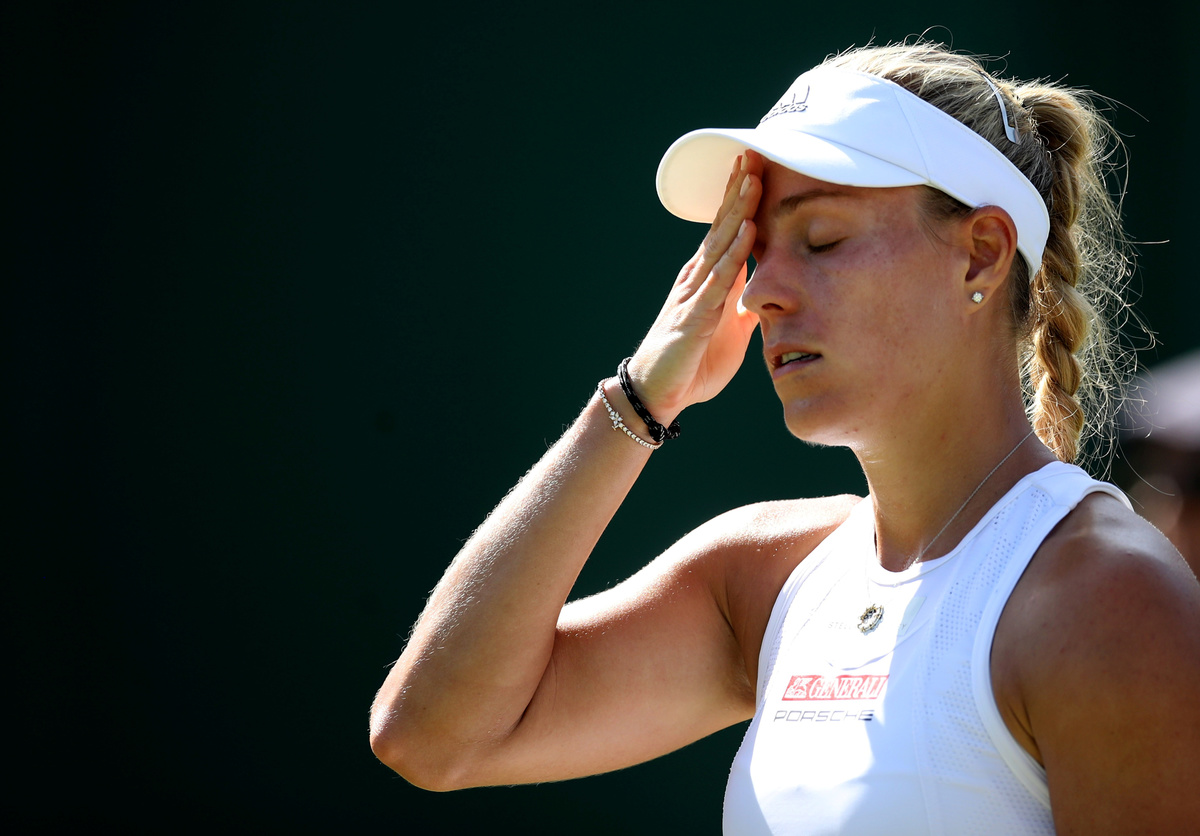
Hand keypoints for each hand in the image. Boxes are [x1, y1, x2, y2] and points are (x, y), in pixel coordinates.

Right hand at [627, 151, 761, 421]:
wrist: (657, 393)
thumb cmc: (691, 365)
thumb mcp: (729, 333)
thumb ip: (743, 309)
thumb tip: (764, 296)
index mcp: (707, 280)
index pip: (727, 231)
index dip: (741, 200)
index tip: (757, 168)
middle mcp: (698, 277)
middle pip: (722, 225)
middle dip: (738, 189)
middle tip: (754, 151)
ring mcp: (695, 292)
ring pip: (721, 242)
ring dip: (738, 209)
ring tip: (754, 177)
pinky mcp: (696, 314)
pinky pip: (720, 277)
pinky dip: (736, 251)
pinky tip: (749, 229)